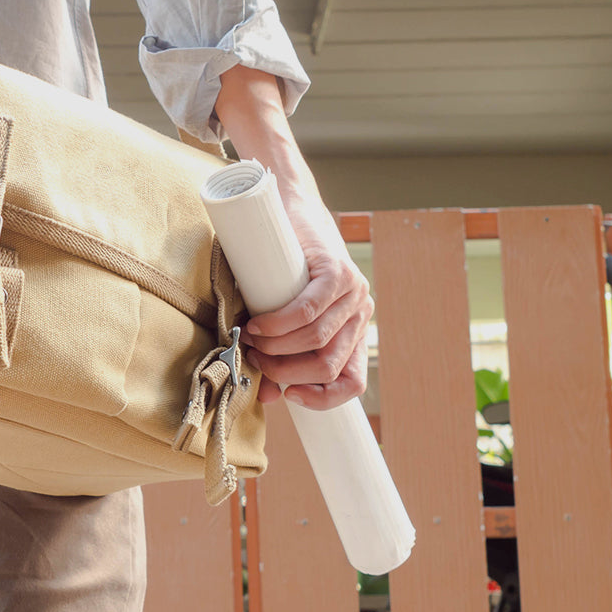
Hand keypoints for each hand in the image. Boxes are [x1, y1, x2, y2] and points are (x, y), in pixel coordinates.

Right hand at [239, 191, 373, 410]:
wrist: (289, 213)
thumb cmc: (281, 270)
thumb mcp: (284, 318)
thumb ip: (280, 356)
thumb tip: (268, 398)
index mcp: (353, 332)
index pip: (352, 381)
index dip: (324, 398)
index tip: (290, 395)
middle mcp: (360, 314)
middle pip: (328, 365)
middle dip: (286, 371)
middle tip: (255, 361)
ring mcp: (353, 293)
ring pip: (317, 340)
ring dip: (277, 349)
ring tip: (251, 341)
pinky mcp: (337, 272)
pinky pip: (309, 310)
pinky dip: (280, 324)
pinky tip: (260, 326)